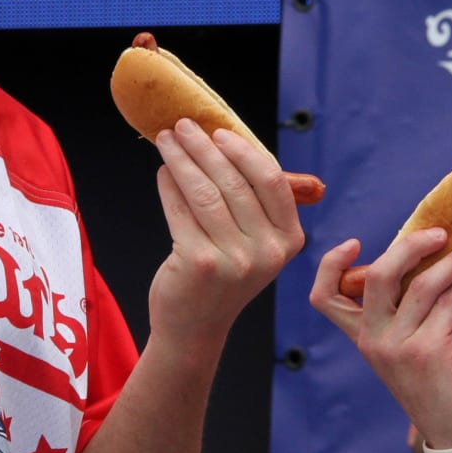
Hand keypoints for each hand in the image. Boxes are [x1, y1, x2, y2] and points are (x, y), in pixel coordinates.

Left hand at [148, 120, 304, 340]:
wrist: (196, 326)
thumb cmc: (224, 274)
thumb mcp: (256, 243)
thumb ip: (257, 201)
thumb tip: (236, 143)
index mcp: (288, 240)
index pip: (271, 181)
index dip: (244, 151)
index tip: (219, 132)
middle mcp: (266, 252)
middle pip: (234, 182)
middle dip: (203, 147)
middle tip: (183, 126)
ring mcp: (234, 260)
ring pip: (204, 192)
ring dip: (181, 159)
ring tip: (166, 141)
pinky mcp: (198, 264)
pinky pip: (181, 211)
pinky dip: (168, 186)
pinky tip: (163, 172)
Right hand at [309, 228, 451, 447]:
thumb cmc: (442, 380)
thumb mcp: (419, 337)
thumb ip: (418, 301)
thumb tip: (438, 255)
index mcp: (363, 335)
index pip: (324, 297)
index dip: (331, 265)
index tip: (356, 243)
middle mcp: (373, 340)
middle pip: (375, 276)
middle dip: (410, 245)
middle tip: (441, 234)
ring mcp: (397, 346)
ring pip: (422, 284)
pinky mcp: (428, 351)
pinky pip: (449, 301)